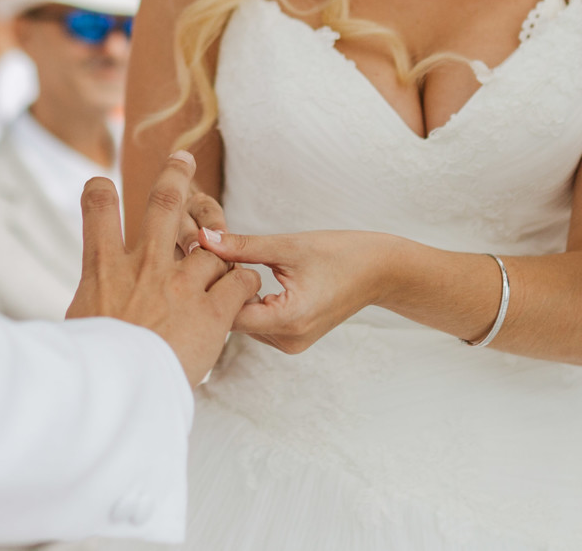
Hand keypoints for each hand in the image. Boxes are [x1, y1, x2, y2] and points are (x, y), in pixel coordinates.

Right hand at [67, 152, 260, 383]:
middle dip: (175, 175)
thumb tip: (84, 312)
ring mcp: (180, 284)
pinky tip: (243, 287)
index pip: (97, 208)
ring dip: (221, 241)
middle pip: (162, 203)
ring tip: (227, 243)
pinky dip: (243, 281)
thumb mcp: (78, 327)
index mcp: (104, 268)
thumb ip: (91, 306)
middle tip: (183, 158)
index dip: (100, 190)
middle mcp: (144, 265)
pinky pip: (239, 280)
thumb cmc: (92, 366)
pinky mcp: (211, 310)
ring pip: (211, 244)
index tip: (102, 183)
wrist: (121, 391)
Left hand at [195, 228, 397, 354]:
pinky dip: (247, 300)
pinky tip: (242, 276)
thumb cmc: (340, 253)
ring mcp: (290, 343)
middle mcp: (288, 340)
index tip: (201, 256)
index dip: (212, 284)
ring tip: (224, 263)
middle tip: (205, 256)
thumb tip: (203, 237)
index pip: (229, 311)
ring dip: (231, 295)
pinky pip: (257, 322)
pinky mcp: (292, 338)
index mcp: (289, 320)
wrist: (380, 271)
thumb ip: (243, 246)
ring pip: (242, 321)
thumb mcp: (288, 246)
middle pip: (233, 319)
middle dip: (218, 289)